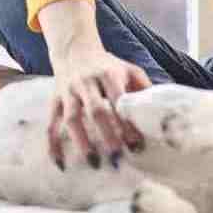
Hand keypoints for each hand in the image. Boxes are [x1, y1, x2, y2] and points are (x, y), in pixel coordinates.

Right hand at [47, 44, 151, 169]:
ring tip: (94, 163)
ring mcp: (68, 92)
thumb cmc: (107, 65)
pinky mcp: (55, 101)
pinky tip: (61, 163)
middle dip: (107, 134)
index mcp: (108, 74)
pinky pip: (51, 124)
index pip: (118, 100)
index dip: (127, 122)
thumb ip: (143, 87)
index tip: (137, 145)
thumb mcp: (128, 69)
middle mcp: (86, 82)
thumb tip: (160, 112)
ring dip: (82, 142)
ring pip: (72, 118)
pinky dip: (53, 144)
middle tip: (117, 157)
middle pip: (96, 110)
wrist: (75, 49)